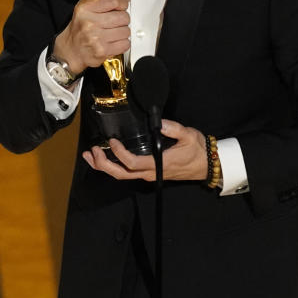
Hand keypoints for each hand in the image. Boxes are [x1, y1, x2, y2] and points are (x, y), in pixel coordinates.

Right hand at [54, 0, 129, 74]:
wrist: (71, 50)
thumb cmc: (80, 28)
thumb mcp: (86, 7)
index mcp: (85, 9)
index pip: (114, 0)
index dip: (122, 2)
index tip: (121, 5)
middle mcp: (90, 23)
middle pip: (123, 16)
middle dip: (122, 19)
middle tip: (114, 21)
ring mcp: (96, 38)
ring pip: (126, 31)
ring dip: (122, 32)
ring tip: (112, 32)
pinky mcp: (103, 51)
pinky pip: (125, 44)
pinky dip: (122, 43)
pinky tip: (113, 41)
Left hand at [83, 119, 209, 181]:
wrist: (206, 165)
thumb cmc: (197, 150)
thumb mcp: (188, 135)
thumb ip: (173, 128)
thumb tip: (158, 122)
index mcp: (159, 164)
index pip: (133, 163)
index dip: (119, 154)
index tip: (112, 141)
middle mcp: (151, 173)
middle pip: (121, 174)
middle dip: (103, 164)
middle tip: (92, 151)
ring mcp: (149, 175)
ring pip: (122, 175)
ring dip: (104, 166)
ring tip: (90, 156)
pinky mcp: (149, 173)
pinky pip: (127, 173)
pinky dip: (113, 166)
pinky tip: (105, 158)